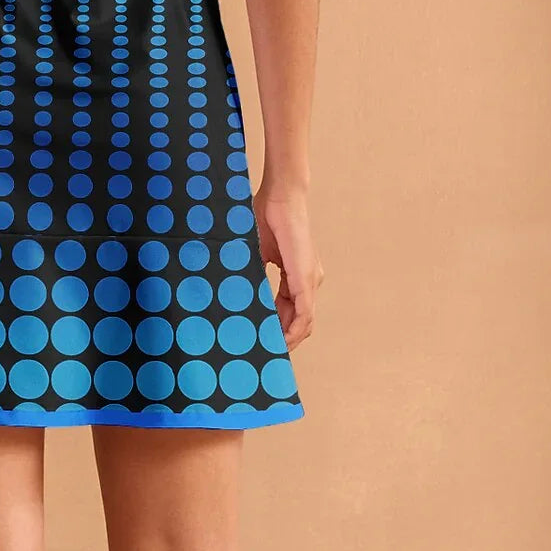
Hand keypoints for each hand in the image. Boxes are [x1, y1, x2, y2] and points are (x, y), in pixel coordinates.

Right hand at [252, 183, 323, 349]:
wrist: (280, 196)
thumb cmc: (265, 216)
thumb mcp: (257, 253)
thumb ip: (255, 275)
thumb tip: (240, 296)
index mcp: (296, 275)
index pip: (291, 311)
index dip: (279, 328)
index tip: (263, 341)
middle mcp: (308, 280)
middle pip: (299, 321)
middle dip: (283, 339)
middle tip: (263, 354)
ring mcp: (310, 280)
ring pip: (304, 321)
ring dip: (288, 337)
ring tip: (269, 351)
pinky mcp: (306, 278)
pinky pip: (304, 313)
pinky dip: (293, 328)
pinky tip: (279, 339)